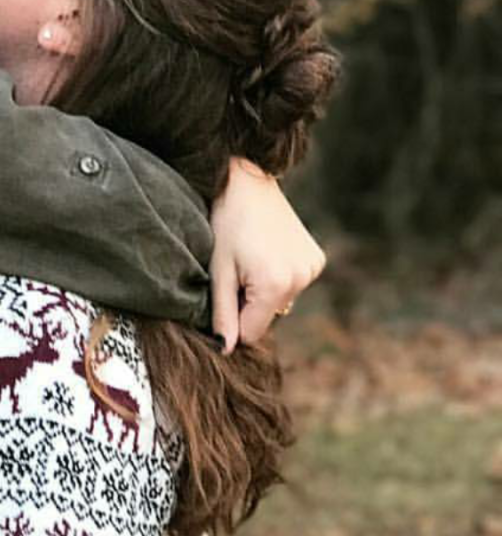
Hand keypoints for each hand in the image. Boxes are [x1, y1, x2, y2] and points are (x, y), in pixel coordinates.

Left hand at [209, 158, 324, 352]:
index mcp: (275, 285)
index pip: (252, 332)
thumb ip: (222, 314)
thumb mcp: (218, 272)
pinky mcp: (317, 260)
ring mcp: (313, 269)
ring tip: (251, 258)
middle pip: (267, 317)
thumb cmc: (226, 226)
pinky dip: (279, 277)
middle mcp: (301, 280)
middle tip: (237, 270)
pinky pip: (293, 284)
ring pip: (280, 302)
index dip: (233, 319)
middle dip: (249, 303)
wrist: (248, 185)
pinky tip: (267, 253)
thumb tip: (224, 350)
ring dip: (264, 291)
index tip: (226, 292)